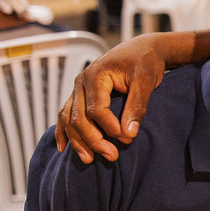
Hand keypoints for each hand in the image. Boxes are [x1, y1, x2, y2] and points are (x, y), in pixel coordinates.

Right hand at [54, 35, 166, 162]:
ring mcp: (78, 89)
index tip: (128, 139)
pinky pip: (65, 115)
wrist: (141, 50)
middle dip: (94, 140)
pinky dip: (64, 132)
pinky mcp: (79, 95)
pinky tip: (63, 148)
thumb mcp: (146, 81)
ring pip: (68, 119)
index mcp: (96, 75)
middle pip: (78, 118)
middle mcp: (81, 82)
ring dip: (78, 141)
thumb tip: (129, 133)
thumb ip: (137, 105)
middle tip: (113, 157)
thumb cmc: (145, 62)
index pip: (96, 109)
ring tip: (90, 160)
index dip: (110, 128)